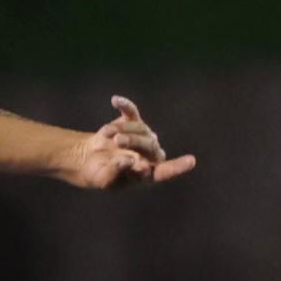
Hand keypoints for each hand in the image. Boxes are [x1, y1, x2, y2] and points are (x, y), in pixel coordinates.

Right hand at [61, 96, 195, 191]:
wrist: (90, 159)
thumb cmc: (100, 174)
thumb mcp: (104, 179)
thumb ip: (116, 173)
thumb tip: (130, 161)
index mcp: (147, 173)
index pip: (164, 171)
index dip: (177, 166)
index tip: (190, 161)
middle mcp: (150, 154)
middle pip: (150, 144)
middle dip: (133, 141)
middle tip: (117, 141)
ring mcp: (143, 136)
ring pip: (139, 128)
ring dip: (121, 129)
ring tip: (105, 134)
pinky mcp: (132, 122)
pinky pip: (131, 112)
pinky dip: (125, 106)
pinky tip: (115, 101)